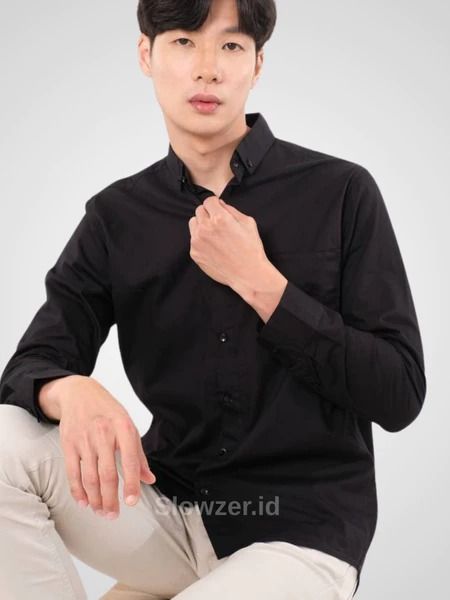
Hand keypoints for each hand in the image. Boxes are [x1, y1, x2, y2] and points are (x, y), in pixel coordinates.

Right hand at [57, 376, 155, 518]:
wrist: (80, 393)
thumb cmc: (108, 411)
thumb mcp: (128, 426)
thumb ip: (138, 454)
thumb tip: (149, 479)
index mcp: (124, 428)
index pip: (129, 461)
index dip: (131, 484)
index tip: (131, 502)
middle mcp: (104, 434)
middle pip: (107, 474)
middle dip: (110, 499)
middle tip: (113, 515)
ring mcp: (84, 439)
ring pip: (89, 477)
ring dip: (95, 499)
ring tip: (101, 511)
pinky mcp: (68, 444)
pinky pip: (73, 472)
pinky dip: (78, 490)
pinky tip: (84, 501)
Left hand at [188, 196, 269, 290]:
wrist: (248, 274)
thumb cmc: (251, 249)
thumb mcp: (248, 223)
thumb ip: (231, 210)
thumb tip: (220, 204)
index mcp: (219, 218)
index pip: (208, 200)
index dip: (215, 204)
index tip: (218, 209)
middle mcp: (205, 228)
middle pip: (199, 210)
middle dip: (208, 213)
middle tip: (218, 223)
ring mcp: (197, 241)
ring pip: (193, 224)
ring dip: (201, 225)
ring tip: (214, 235)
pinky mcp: (194, 253)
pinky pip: (193, 239)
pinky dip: (201, 240)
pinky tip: (213, 247)